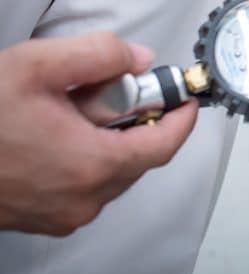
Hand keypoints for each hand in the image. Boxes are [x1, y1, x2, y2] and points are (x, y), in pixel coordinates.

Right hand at [0, 34, 197, 235]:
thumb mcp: (38, 66)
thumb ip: (99, 54)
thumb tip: (138, 58)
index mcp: (92, 164)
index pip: (164, 144)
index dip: (181, 116)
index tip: (186, 96)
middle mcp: (84, 200)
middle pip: (139, 158)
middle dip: (138, 120)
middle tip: (115, 89)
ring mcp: (63, 215)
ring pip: (112, 172)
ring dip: (109, 139)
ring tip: (72, 109)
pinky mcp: (43, 219)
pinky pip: (85, 186)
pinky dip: (85, 157)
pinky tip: (55, 133)